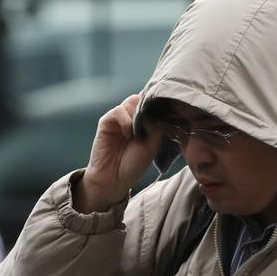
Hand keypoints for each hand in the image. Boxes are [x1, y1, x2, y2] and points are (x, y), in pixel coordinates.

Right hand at [74, 94, 161, 212]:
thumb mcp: (153, 145)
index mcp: (146, 121)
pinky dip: (125, 120)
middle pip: (144, 97)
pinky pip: (118, 110)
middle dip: (150, 106)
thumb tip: (156, 110)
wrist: (114, 179)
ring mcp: (120, 118)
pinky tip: (128, 134)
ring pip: (132, 100)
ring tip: (138, 132)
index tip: (170, 108)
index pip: (154, 102)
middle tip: (152, 123)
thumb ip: (156, 126)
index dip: (161, 102)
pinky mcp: (106, 121)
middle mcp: (133, 116)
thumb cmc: (134, 164)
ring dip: (138, 114)